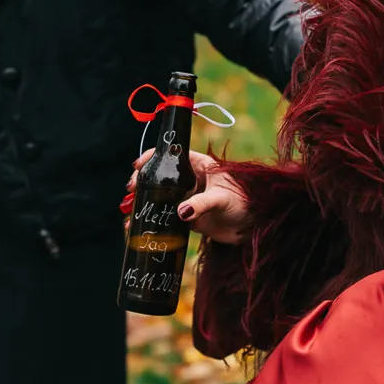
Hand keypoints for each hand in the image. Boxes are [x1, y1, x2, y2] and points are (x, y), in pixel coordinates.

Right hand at [126, 149, 250, 243]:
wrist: (254, 228)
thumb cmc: (245, 204)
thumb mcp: (222, 199)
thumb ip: (202, 204)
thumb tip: (180, 212)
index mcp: (201, 166)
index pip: (173, 155)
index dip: (154, 157)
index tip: (137, 166)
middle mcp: (193, 180)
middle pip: (163, 176)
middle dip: (144, 181)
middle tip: (130, 190)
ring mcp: (190, 198)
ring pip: (162, 197)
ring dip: (145, 202)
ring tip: (129, 211)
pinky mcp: (191, 217)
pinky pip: (167, 217)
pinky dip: (153, 220)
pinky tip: (138, 226)